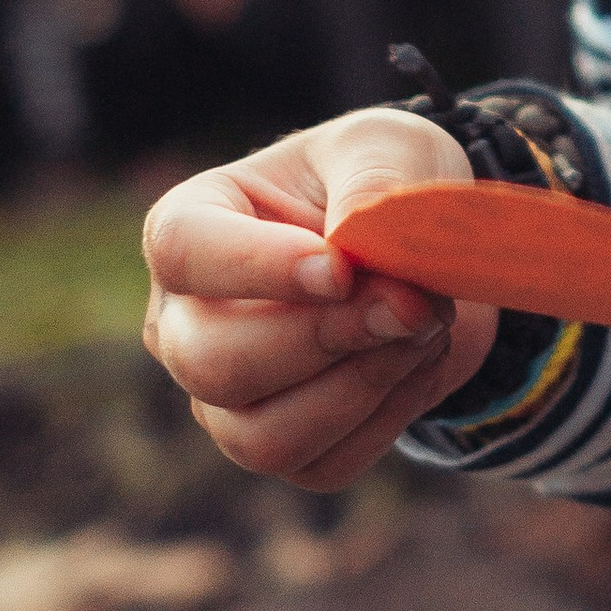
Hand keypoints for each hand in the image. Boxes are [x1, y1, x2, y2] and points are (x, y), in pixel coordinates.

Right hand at [141, 107, 498, 487]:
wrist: (422, 251)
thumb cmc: (382, 182)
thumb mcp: (390, 147)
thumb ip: (374, 182)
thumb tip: (354, 246)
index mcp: (190, 224)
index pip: (183, 252)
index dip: (258, 267)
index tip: (342, 269)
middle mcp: (184, 321)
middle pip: (213, 362)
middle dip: (326, 337)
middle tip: (414, 301)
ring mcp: (222, 396)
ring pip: (261, 437)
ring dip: (362, 385)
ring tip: (426, 324)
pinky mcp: (280, 445)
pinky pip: (323, 464)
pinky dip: (387, 417)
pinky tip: (418, 358)